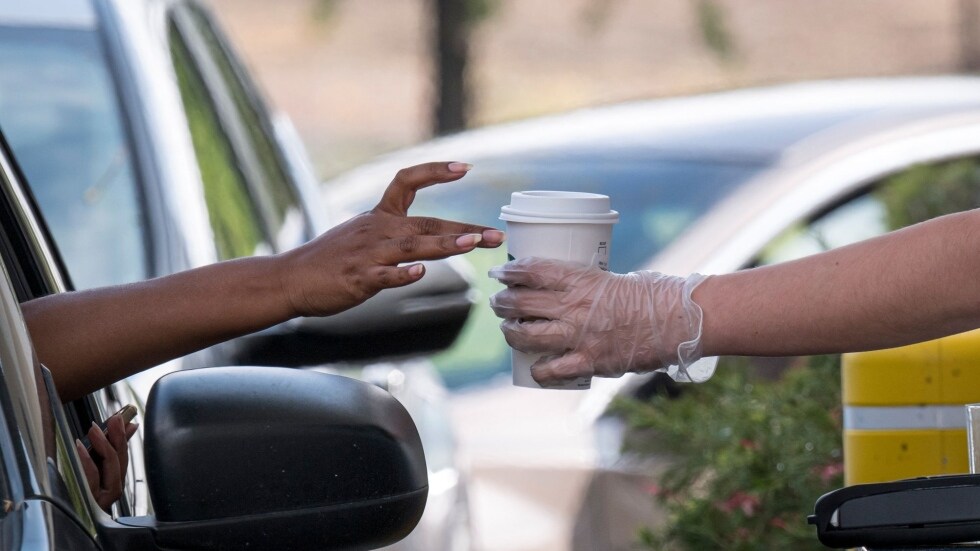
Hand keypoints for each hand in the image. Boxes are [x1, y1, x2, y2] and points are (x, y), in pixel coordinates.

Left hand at [75, 414, 138, 512]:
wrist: (47, 516)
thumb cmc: (67, 488)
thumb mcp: (86, 464)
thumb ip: (105, 447)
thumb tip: (125, 425)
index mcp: (109, 483)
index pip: (122, 458)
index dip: (123, 438)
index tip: (120, 418)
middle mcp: (108, 494)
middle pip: (119, 465)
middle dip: (118, 440)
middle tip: (113, 420)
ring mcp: (99, 501)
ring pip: (112, 474)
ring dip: (105, 448)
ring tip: (96, 430)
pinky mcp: (85, 503)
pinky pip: (90, 481)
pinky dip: (87, 462)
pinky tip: (79, 447)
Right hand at [279, 162, 504, 316]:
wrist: (290, 278)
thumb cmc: (330, 260)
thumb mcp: (363, 234)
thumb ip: (395, 233)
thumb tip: (428, 240)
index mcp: (379, 216)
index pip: (407, 180)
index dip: (436, 171)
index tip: (465, 167)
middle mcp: (377, 230)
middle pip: (426, 224)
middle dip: (463, 229)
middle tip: (493, 234)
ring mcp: (368, 254)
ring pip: (412, 247)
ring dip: (443, 245)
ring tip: (471, 243)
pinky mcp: (358, 278)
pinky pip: (384, 276)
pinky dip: (402, 274)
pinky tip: (419, 273)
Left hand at [488, 257, 708, 386]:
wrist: (677, 320)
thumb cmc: (650, 294)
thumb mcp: (611, 278)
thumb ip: (585, 285)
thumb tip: (562, 290)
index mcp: (580, 279)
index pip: (531, 271)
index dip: (509, 272)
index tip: (499, 273)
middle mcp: (574, 307)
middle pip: (521, 303)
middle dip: (502, 302)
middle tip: (498, 301)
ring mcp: (579, 336)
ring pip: (526, 336)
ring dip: (510, 333)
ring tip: (507, 329)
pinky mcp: (589, 361)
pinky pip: (552, 369)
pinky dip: (539, 370)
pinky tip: (534, 368)